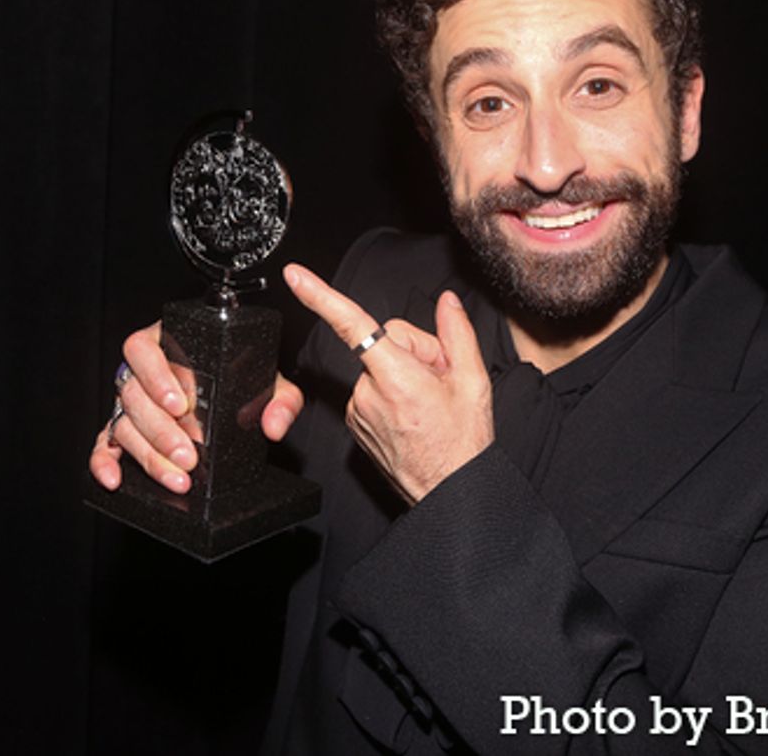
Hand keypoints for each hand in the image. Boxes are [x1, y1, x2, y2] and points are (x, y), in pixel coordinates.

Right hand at [89, 321, 304, 492]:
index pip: (145, 350)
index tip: (181, 404)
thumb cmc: (243, 377)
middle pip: (134, 395)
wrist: (237, 395)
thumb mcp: (268, 381)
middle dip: (161, 430)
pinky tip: (114, 478)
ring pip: (124, 424)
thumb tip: (274, 424)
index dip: (157, 377)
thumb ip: (280, 398)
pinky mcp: (123, 428)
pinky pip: (104, 443)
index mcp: (168, 342)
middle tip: (188, 454)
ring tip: (177, 475)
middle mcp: (142, 371)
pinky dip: (104, 461)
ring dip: (148, 453)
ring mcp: (130, 401)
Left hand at [284, 263, 492, 503]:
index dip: (320, 296)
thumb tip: (448, 302)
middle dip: (415, 351)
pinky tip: (414, 412)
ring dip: (404, 374)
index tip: (294, 277)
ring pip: (379, 366)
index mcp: (397, 376)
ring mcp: (359, 410)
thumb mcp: (473, 381)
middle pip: (386, 341)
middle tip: (441, 379)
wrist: (450, 491)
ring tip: (429, 402)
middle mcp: (370, 392)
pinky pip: (372, 389)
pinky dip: (392, 393)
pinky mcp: (356, 423)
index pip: (353, 324)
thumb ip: (457, 333)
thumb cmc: (463, 442)